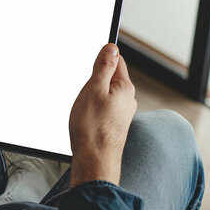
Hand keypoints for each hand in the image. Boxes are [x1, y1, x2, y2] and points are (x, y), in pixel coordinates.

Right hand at [69, 43, 136, 186]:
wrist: (94, 161)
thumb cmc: (92, 128)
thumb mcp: (93, 89)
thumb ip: (104, 67)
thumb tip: (112, 48)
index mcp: (125, 88)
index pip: (117, 61)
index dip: (102, 57)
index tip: (90, 60)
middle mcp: (127, 100)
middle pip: (110, 78)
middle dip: (95, 78)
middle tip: (82, 88)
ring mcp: (121, 114)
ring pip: (105, 94)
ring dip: (92, 95)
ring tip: (82, 106)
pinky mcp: (114, 125)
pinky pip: (103, 108)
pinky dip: (93, 108)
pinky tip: (84, 116)